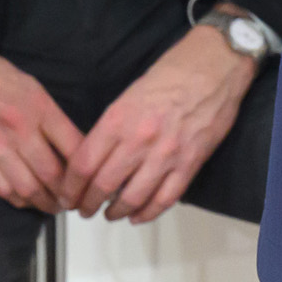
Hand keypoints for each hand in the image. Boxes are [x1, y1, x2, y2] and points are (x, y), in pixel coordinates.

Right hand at [0, 15, 84, 210]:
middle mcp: (20, 128)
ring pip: (29, 188)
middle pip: (53, 174)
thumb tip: (69, 144)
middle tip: (75, 200)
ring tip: (54, 206)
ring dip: (45, 203)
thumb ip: (50, 115)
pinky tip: (27, 200)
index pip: (74, 147)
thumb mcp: (29, 85)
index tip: (91, 179)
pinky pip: (2, 188)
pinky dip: (19, 200)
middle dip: (68, 194)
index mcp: (39, 106)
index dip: (86, 170)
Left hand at [68, 25, 254, 223]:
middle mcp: (138, 140)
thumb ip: (113, 127)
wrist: (215, 65)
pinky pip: (165, 198)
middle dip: (88, 204)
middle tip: (83, 209)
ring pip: (132, 198)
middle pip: (103, 186)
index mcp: (118, 119)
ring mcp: (166, 154)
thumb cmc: (173, 72)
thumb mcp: (129, 94)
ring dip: (116, 212)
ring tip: (110, 215)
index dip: (70, 187)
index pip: (83, 164)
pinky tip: (138, 216)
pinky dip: (148, 213)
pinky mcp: (190, 163)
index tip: (66, 195)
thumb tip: (99, 156)